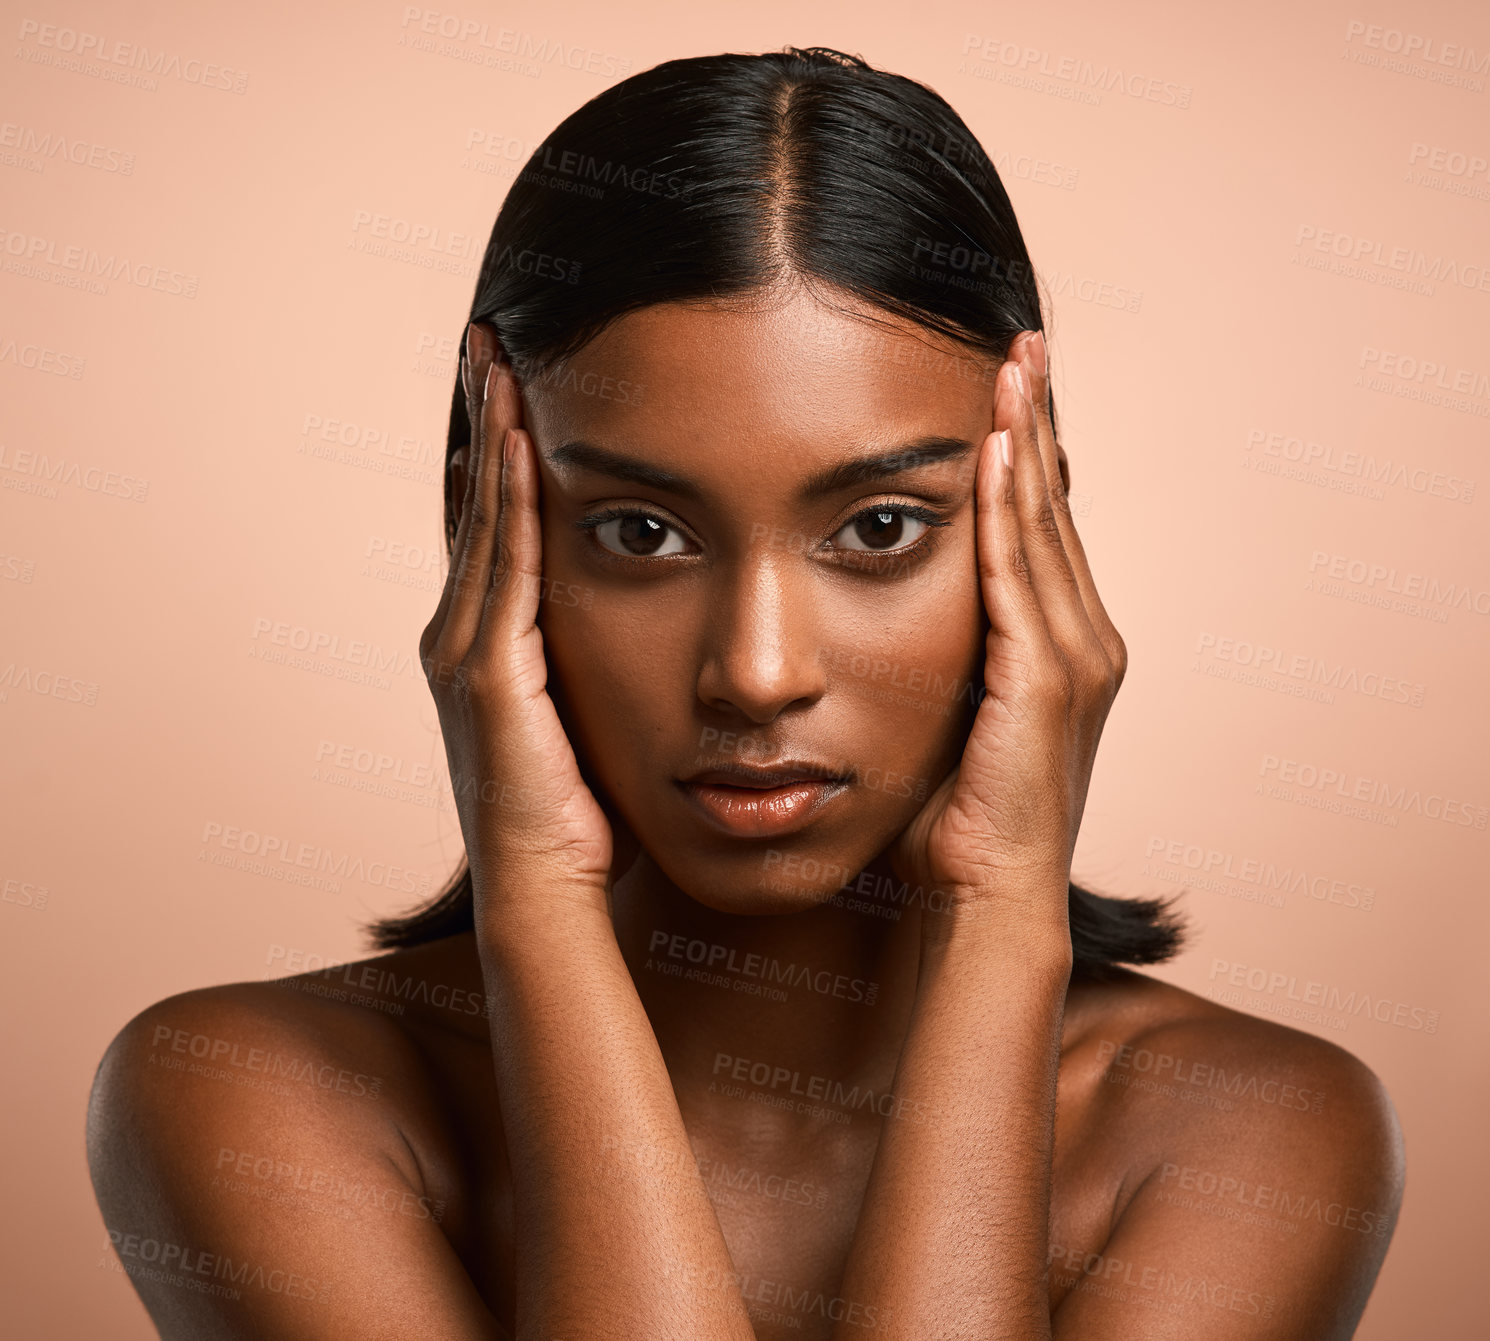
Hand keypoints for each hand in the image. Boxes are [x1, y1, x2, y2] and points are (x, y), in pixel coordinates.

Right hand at [419, 324, 632, 928]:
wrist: (549, 890)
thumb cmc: (582, 811)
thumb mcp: (593, 709)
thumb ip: (598, 655)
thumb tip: (655, 605)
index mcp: (490, 642)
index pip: (500, 523)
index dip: (505, 449)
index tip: (517, 379)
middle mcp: (463, 635)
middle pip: (480, 503)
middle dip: (487, 419)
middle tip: (493, 337)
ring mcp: (466, 653)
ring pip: (485, 522)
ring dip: (494, 439)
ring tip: (498, 361)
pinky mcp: (485, 676)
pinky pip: (505, 571)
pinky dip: (512, 503)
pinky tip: (525, 443)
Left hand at [889, 330, 1126, 937]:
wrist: (980, 897)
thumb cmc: (950, 818)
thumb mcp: (943, 709)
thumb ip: (938, 649)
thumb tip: (880, 600)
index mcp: (1061, 646)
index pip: (1043, 527)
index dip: (1028, 450)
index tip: (1007, 380)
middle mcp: (1085, 642)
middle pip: (1055, 508)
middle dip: (1036, 421)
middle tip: (1021, 342)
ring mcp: (1076, 660)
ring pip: (1046, 528)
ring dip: (1027, 443)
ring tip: (1011, 366)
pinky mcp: (1048, 682)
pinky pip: (1021, 579)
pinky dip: (1010, 512)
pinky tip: (995, 451)